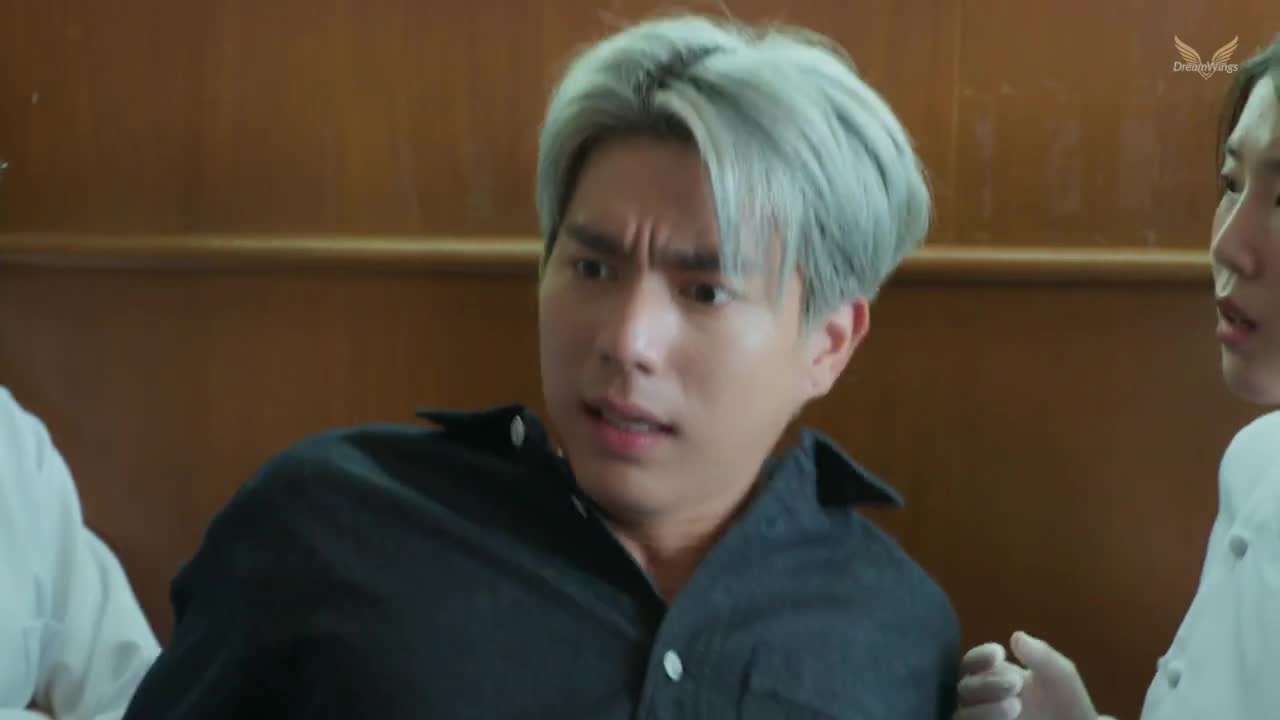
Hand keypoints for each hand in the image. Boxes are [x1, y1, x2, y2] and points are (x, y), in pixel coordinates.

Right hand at [953, 631, 1115, 719]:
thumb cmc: (1068, 704)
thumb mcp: (1060, 676)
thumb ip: (1042, 656)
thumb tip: (1016, 636)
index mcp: (996, 677)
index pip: (971, 663)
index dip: (979, 657)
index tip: (999, 653)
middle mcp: (983, 700)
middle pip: (965, 688)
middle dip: (987, 683)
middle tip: (1015, 684)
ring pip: (961, 715)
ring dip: (983, 710)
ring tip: (1015, 707)